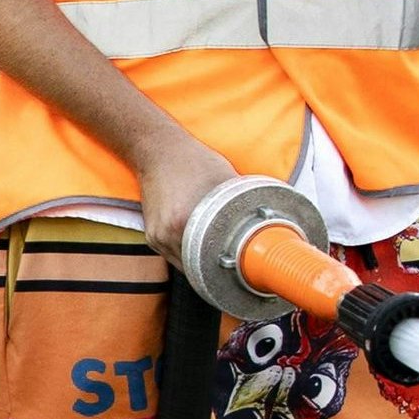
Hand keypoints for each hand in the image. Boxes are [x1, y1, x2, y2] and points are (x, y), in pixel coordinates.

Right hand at [132, 135, 240, 261]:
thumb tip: (267, 220)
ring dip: (200, 261)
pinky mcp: (151, 234)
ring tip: (219, 254)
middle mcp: (165, 233)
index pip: (206, 263)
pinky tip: (202, 244)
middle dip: (214, 266)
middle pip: (195, 267)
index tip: (241, 268)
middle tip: (235, 263)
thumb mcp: (227, 181)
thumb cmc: (193, 162)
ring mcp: (156, 236)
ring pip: (183, 263)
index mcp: (183, 223)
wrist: (158, 150)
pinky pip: (173, 254)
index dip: (226, 267)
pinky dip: (189, 252)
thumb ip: (243, 206)